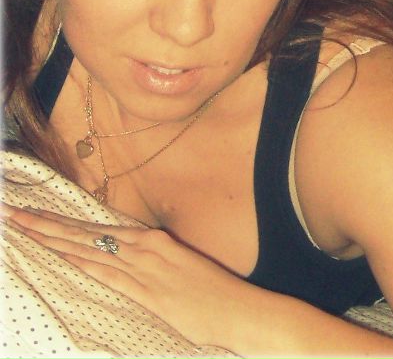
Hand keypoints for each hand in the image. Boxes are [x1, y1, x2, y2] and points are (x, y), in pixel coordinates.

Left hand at [3, 204, 257, 348]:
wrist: (239, 309)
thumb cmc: (213, 292)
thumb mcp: (181, 268)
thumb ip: (153, 262)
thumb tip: (128, 262)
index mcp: (154, 239)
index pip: (99, 229)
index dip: (66, 223)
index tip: (39, 216)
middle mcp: (145, 245)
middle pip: (86, 233)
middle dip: (47, 224)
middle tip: (14, 214)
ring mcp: (144, 266)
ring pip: (88, 247)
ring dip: (52, 237)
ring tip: (23, 227)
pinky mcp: (146, 289)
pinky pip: (105, 272)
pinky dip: (78, 260)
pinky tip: (57, 253)